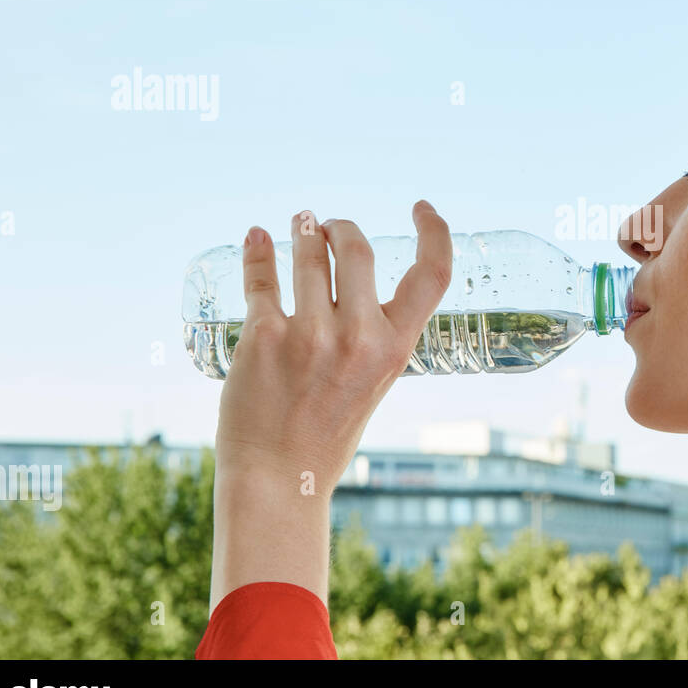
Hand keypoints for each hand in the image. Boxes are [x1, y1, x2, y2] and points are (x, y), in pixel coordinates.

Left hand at [207, 200, 450, 611]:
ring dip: (302, 231)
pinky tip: (254, 239)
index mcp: (395, 349)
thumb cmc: (325, 433)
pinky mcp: (264, 338)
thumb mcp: (373, 381)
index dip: (433, 232)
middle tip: (328, 226)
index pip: (433, 275)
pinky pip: (261, 279)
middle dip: (340, 228)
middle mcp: (359, 337)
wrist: (279, 479)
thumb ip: (372, 334)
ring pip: (308, 254)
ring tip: (298, 224)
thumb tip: (346, 276)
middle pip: (357, 250)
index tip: (422, 207)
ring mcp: (311, 335)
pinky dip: (257, 252)